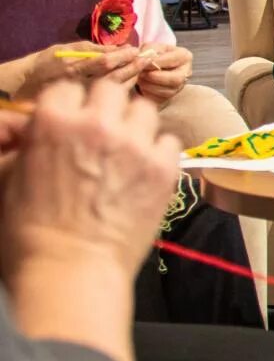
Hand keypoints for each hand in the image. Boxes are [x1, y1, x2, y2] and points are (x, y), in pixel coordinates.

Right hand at [0, 79, 179, 280]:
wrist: (71, 271)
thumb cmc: (29, 234)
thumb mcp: (9, 180)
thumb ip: (25, 144)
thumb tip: (30, 129)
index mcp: (54, 121)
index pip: (67, 89)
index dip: (67, 106)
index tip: (70, 121)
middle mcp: (98, 125)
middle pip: (110, 92)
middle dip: (103, 108)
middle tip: (100, 133)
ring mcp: (136, 145)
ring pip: (144, 111)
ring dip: (134, 125)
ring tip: (126, 149)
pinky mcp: (164, 168)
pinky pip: (169, 140)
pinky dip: (158, 150)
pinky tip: (145, 168)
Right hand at [19, 42, 142, 97]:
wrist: (23, 89)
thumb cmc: (44, 64)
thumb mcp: (62, 50)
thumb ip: (89, 48)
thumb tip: (117, 47)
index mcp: (72, 69)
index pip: (104, 63)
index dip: (122, 56)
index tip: (135, 49)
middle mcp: (78, 87)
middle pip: (115, 79)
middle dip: (133, 68)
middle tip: (148, 58)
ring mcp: (83, 102)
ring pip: (116, 92)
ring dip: (132, 79)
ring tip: (143, 68)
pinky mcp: (86, 110)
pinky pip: (112, 103)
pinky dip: (126, 91)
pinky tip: (132, 82)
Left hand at [134, 44, 192, 103]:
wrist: (150, 66)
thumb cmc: (152, 55)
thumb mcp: (150, 47)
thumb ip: (147, 50)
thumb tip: (143, 58)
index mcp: (184, 56)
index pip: (172, 60)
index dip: (155, 62)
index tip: (141, 62)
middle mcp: (186, 72)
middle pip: (176, 79)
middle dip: (155, 77)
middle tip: (140, 73)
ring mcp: (180, 85)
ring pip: (168, 90)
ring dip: (150, 85)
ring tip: (139, 78)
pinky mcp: (172, 95)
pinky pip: (162, 98)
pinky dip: (149, 92)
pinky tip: (142, 85)